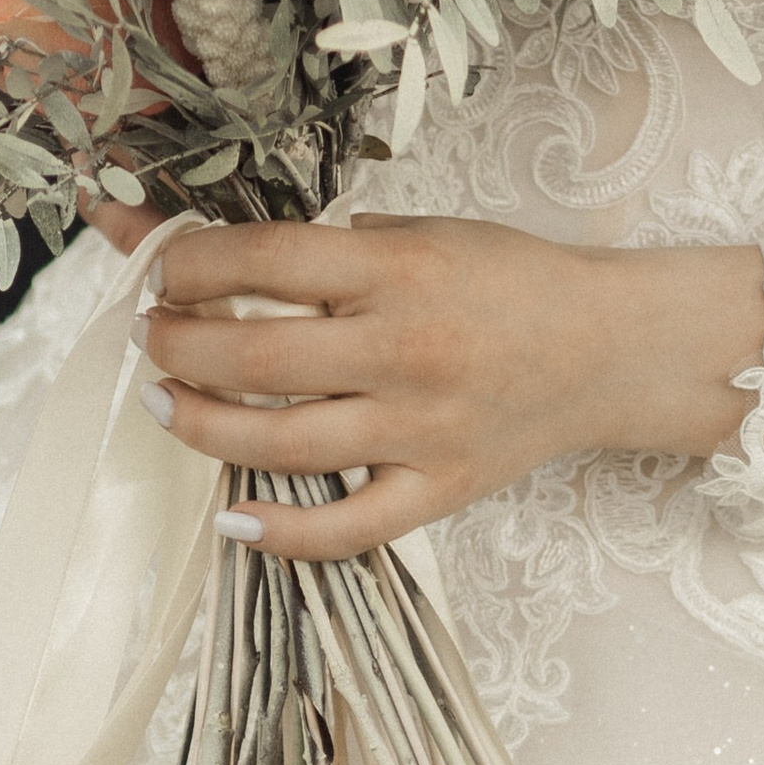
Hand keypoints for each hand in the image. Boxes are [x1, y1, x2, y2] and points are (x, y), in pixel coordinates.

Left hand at [140, 214, 763, 561]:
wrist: (611, 346)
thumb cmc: (508, 280)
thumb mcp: (424, 232)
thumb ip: (333, 249)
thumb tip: (219, 254)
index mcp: (398, 271)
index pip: (263, 261)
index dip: (191, 266)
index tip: (160, 271)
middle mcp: (404, 351)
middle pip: (253, 358)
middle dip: (177, 345)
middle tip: (152, 335)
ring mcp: (420, 429)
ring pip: (279, 444)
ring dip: (199, 424)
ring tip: (163, 401)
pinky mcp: (438, 490)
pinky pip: (347, 528)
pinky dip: (282, 531)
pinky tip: (232, 517)